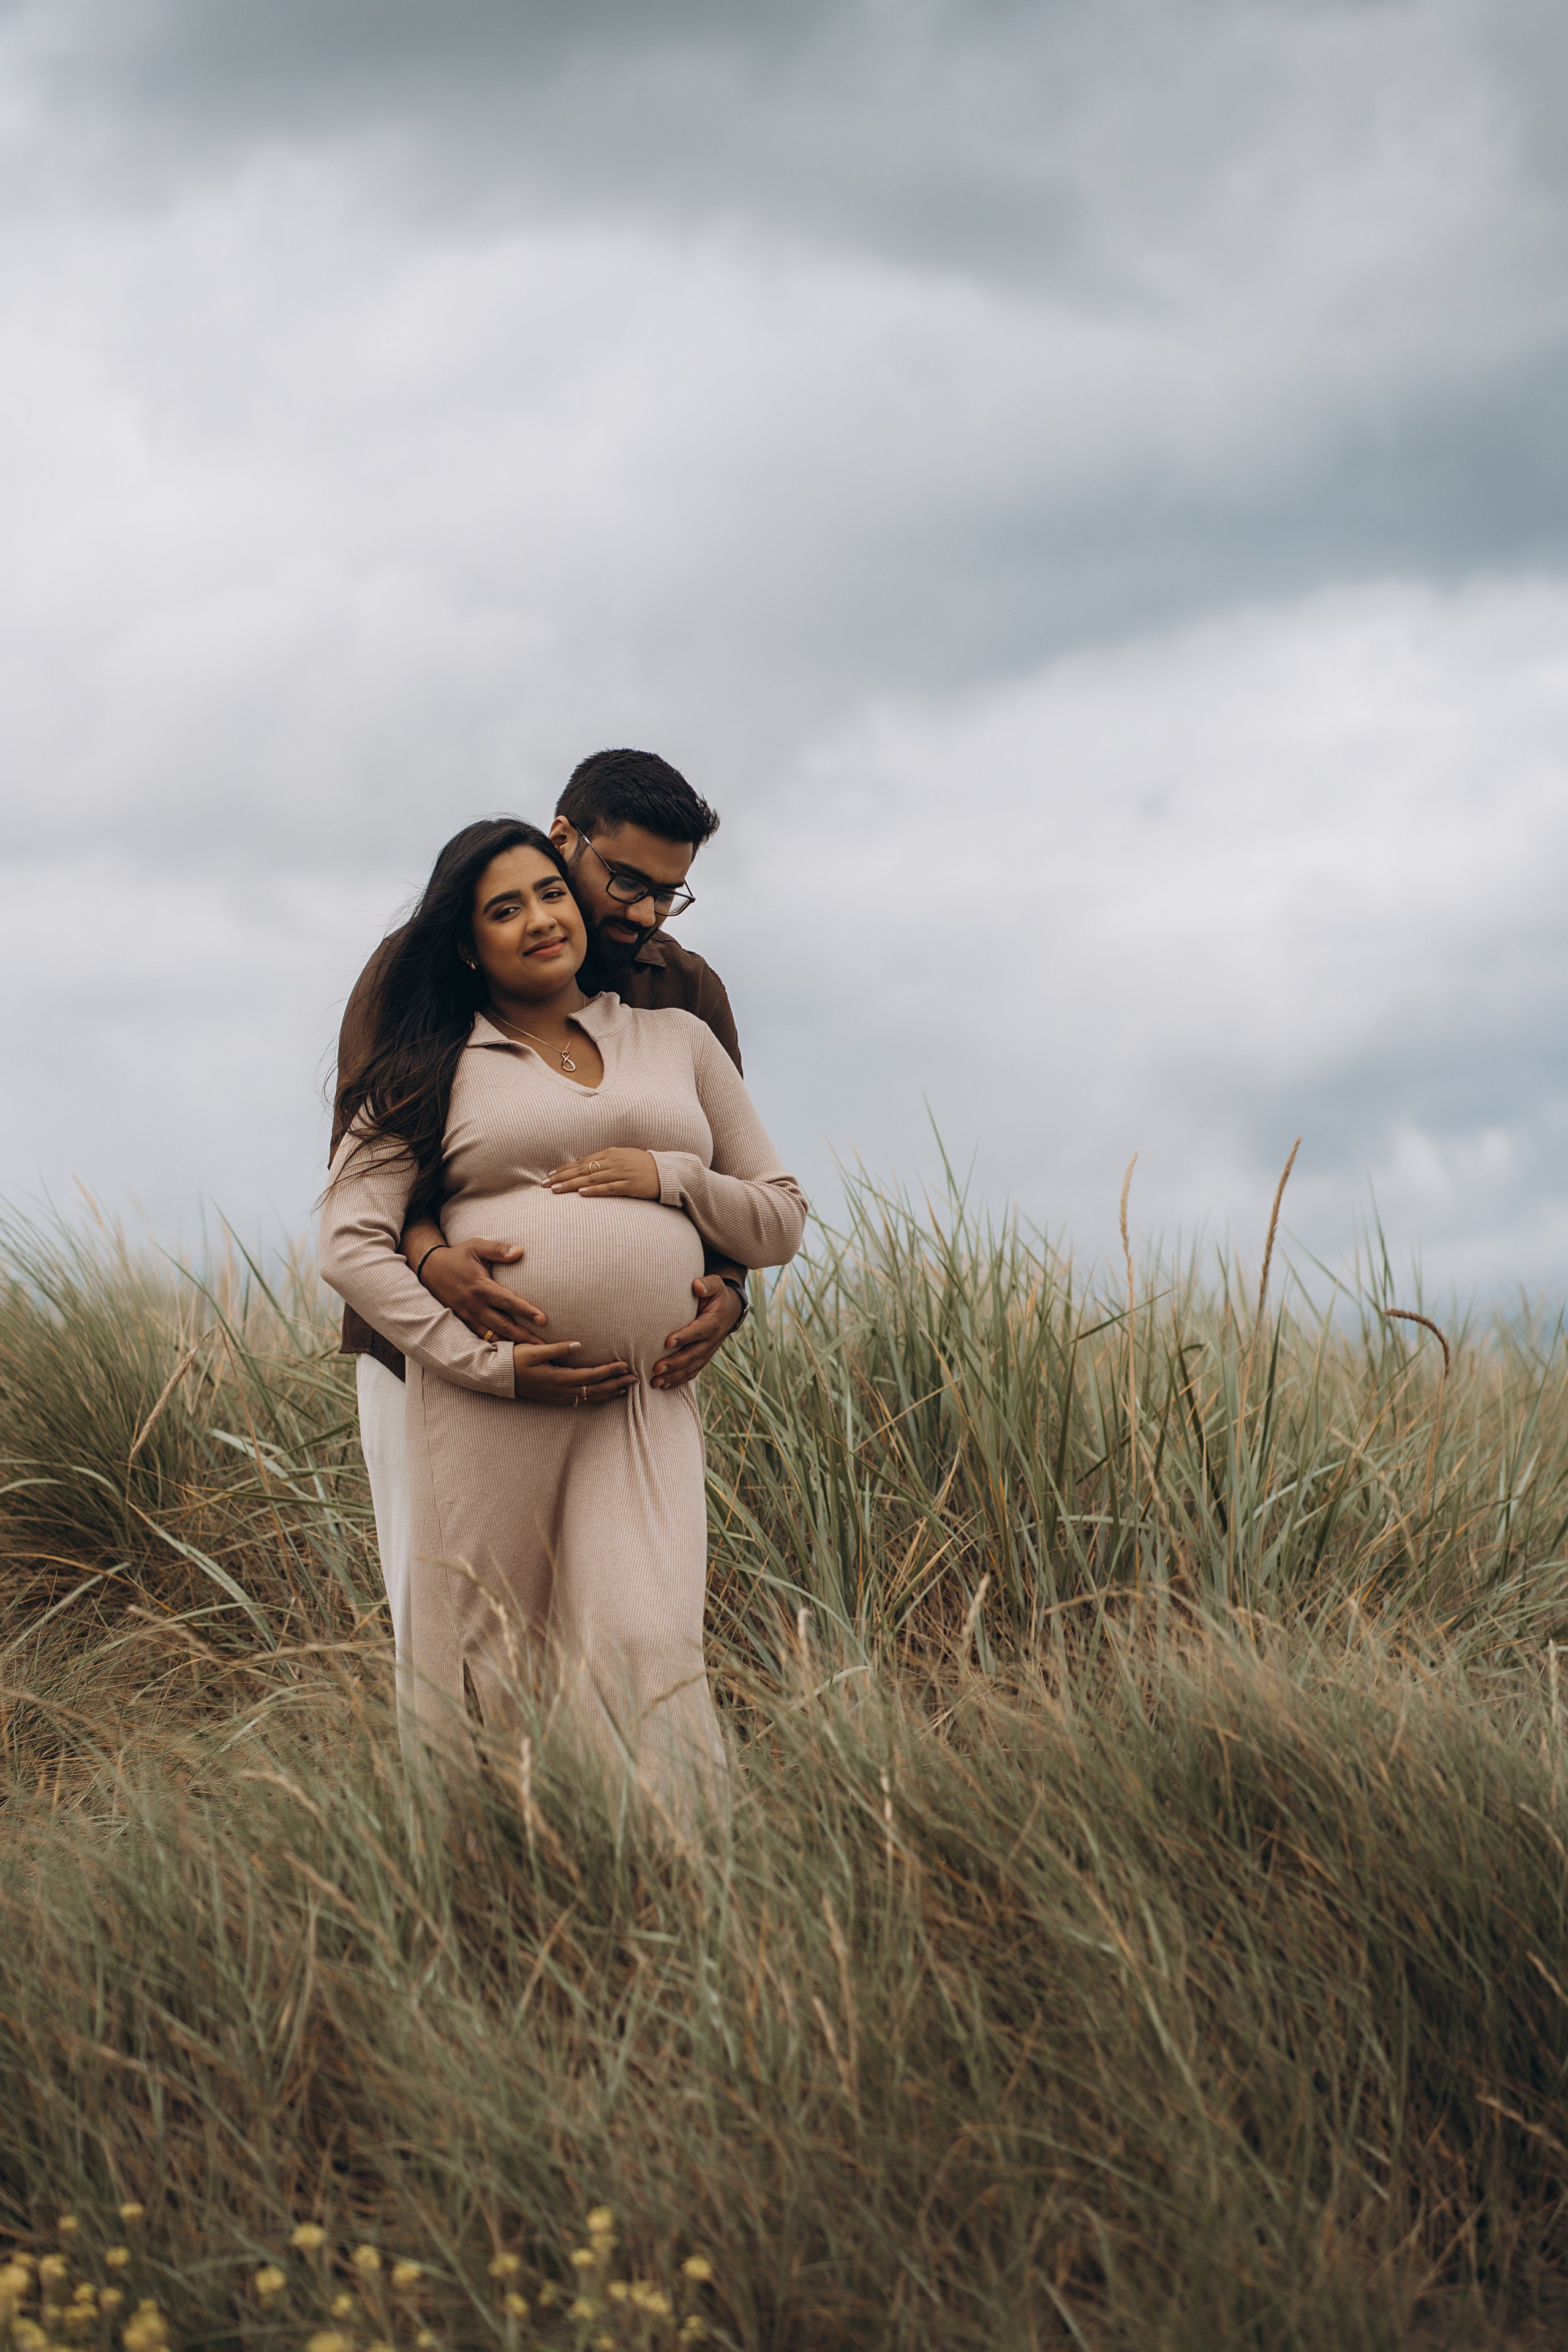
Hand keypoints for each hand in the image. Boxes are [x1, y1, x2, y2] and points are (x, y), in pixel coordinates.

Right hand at [421, 1236, 548, 1341]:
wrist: (428, 1269)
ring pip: (491, 1336)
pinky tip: (507, 1353)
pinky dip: (494, 1345)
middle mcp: (474, 1305)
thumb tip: (520, 1251)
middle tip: (543, 1345)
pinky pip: (480, 1337)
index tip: (543, 1320)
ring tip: (529, 1352)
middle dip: (524, 1336)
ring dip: (510, 1345)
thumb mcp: (476, 1247)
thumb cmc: (456, 1256)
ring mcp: (467, 1316)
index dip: (526, 1311)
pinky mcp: (462, 1321)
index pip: (508, 1301)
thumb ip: (498, 1250)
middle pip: (503, 1325)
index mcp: (480, 1287)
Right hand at [512, 1341, 635, 1407]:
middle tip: (634, 1379)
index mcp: (558, 1378)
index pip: (591, 1376)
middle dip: (616, 1385)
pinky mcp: (555, 1399)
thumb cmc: (515, 1360)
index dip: (609, 1371)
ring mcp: (558, 1397)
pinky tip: (603, 1395)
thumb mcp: (534, 1351)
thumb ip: (558, 1349)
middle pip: (595, 1390)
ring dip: (609, 1393)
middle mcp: (561, 1391)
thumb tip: (579, 1345)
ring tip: (625, 1389)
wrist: (498, 1377)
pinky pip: (581, 1401)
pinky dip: (596, 1398)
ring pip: (589, 1398)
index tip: (624, 1365)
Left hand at [548, 1148, 659, 1199]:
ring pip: (591, 1179)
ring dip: (572, 1184)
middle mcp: (613, 1161)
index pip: (582, 1161)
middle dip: (562, 1177)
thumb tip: (584, 1167)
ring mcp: (622, 1173)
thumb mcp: (622, 1157)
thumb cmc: (643, 1165)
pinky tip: (581, 1194)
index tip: (549, 1174)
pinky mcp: (630, 1185)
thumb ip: (605, 1161)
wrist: (667, 1171)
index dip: (564, 1168)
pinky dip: (594, 1191)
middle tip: (545, 1183)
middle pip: (582, 1169)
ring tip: (555, 1190)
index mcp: (610, 1153)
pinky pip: (609, 1188)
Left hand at [651, 1274, 744, 1390]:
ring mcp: (707, 1352)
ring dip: (674, 1376)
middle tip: (656, 1368)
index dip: (684, 1337)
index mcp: (713, 1322)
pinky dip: (679, 1380)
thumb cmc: (716, 1295)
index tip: (667, 1342)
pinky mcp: (703, 1358)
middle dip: (674, 1363)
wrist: (729, 1311)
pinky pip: (692, 1372)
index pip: (698, 1331)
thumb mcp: (715, 1285)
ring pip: (691, 1367)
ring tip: (656, 1382)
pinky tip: (664, 1385)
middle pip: (693, 1355)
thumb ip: (707, 1284)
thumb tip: (696, 1286)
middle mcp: (711, 1340)